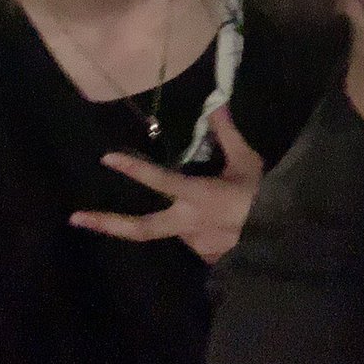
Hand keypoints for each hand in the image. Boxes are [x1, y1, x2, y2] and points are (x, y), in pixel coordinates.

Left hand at [69, 105, 263, 262]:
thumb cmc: (266, 197)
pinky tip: (225, 224)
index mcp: (197, 196)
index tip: (106, 158)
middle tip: (75, 218)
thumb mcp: (248, 161)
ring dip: (182, 217)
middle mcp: (187, 224)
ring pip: (173, 228)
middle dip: (107, 223)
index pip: (159, 180)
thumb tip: (214, 104)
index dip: (132, 168)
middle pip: (140, 228)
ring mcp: (193, 245)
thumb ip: (226, 134)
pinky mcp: (204, 259)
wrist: (288, 241)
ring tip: (220, 209)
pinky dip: (200, 228)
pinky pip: (195, 239)